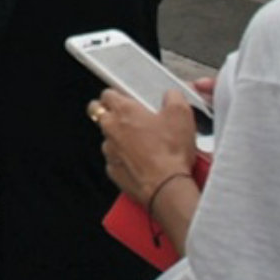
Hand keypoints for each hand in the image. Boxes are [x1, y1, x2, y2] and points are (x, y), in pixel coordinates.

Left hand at [96, 87, 197, 202]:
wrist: (167, 186)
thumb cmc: (170, 152)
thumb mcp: (181, 115)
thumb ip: (174, 97)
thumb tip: (172, 94)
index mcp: (123, 110)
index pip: (107, 93)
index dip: (117, 95)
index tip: (126, 99)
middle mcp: (110, 127)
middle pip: (99, 112)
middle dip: (108, 112)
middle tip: (126, 118)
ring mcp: (109, 149)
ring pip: (107, 137)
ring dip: (119, 138)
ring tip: (141, 144)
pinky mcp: (112, 169)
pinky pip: (114, 160)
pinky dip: (124, 159)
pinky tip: (141, 162)